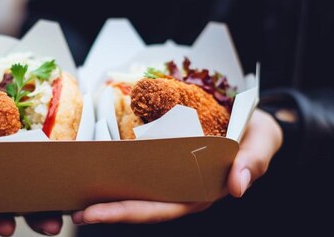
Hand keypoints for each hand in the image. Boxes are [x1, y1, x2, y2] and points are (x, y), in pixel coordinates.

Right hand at [0, 125, 63, 235]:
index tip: (6, 229)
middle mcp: (3, 173)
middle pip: (21, 201)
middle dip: (35, 217)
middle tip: (51, 227)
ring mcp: (24, 157)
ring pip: (42, 186)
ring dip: (55, 201)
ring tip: (68, 212)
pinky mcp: (44, 139)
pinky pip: (57, 158)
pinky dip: (68, 170)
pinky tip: (79, 183)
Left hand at [71, 109, 282, 224]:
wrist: (254, 119)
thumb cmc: (257, 134)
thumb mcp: (261, 143)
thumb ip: (253, 162)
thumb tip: (238, 187)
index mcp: (199, 192)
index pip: (158, 209)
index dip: (125, 213)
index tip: (93, 214)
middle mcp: (180, 188)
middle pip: (139, 204)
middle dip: (106, 209)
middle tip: (72, 211)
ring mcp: (171, 175)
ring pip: (135, 188)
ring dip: (106, 192)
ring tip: (73, 194)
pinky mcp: (165, 158)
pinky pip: (138, 167)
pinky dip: (116, 169)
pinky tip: (92, 167)